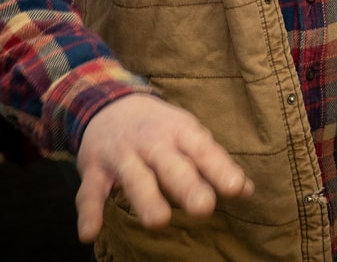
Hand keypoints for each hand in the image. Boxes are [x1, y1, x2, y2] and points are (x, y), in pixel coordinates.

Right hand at [75, 94, 253, 242]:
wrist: (108, 101)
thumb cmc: (160, 127)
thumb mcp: (188, 134)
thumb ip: (214, 162)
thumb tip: (248, 191)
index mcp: (180, 132)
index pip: (203, 150)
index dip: (220, 169)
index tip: (238, 189)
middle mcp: (153, 142)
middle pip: (171, 164)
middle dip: (187, 185)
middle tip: (205, 208)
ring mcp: (123, 155)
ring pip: (134, 177)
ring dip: (146, 198)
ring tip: (159, 221)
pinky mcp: (95, 169)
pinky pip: (90, 192)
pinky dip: (89, 212)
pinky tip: (90, 234)